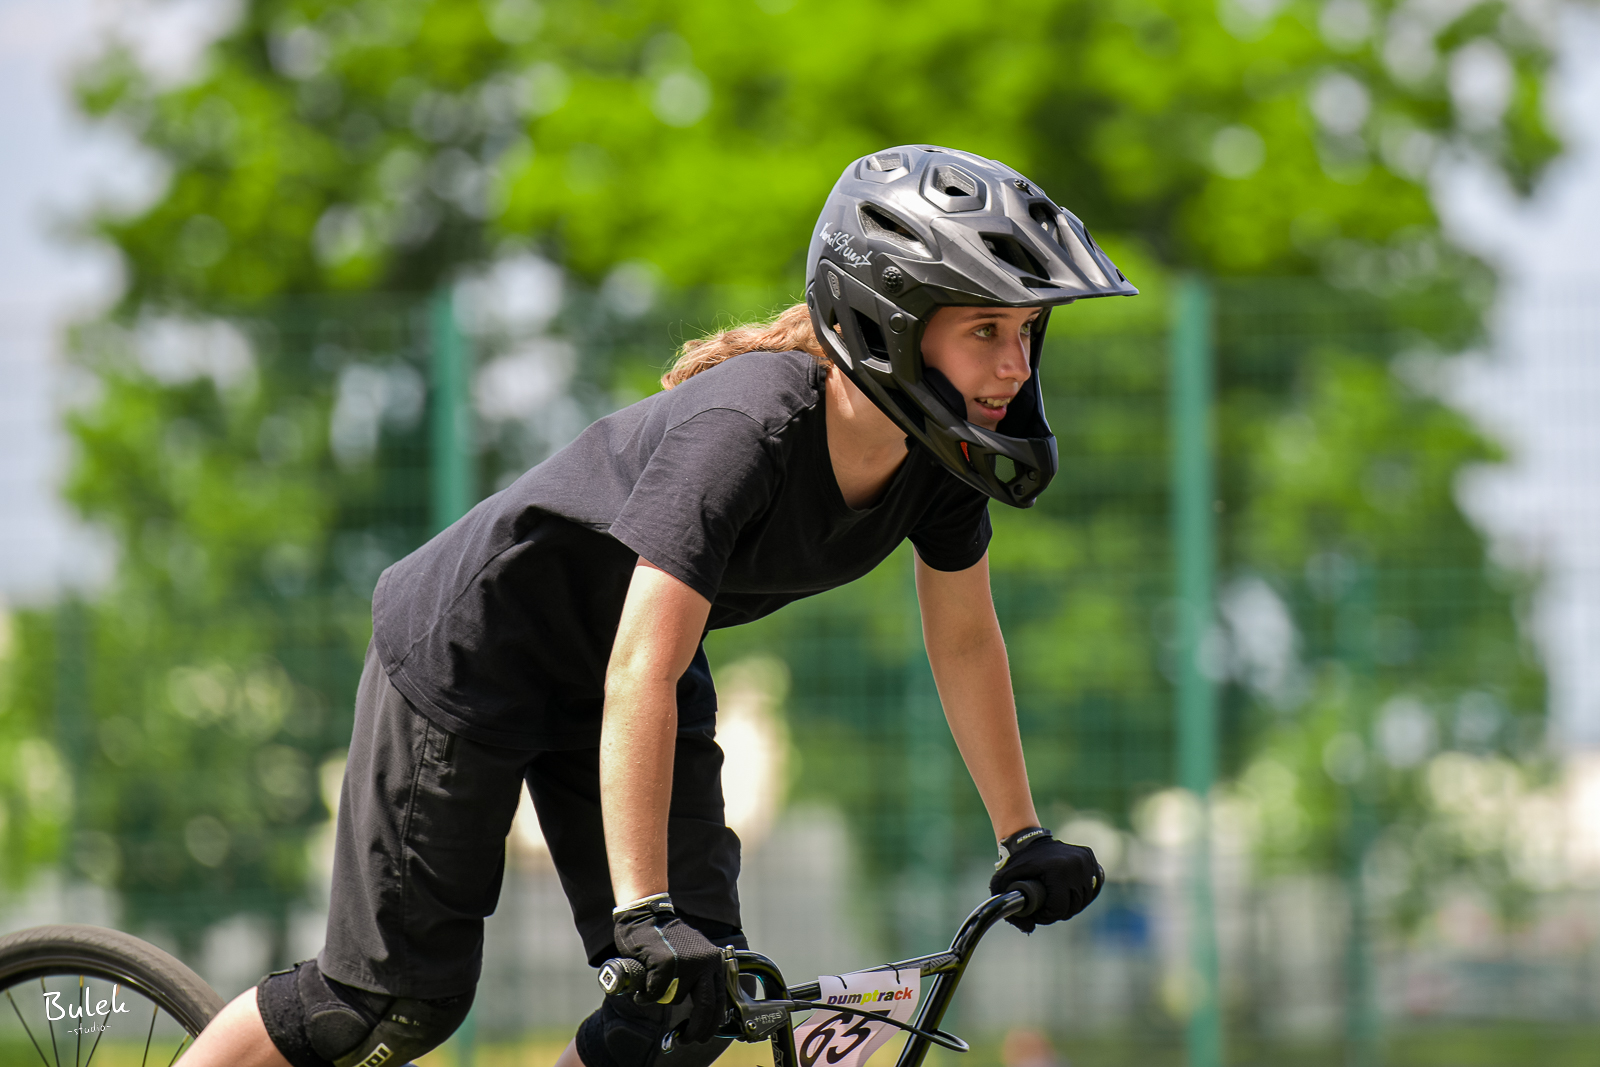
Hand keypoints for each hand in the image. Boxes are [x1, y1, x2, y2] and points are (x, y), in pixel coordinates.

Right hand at [611, 895, 726, 1042]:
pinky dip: (646, 995)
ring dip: (662, 998)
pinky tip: (643, 986)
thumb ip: (701, 976)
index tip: (704, 1035)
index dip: (713, 1021)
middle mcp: (705, 961)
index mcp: (714, 961)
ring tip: (653, 987)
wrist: (647, 915)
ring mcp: (686, 962)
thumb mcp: (695, 955)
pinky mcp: (666, 964)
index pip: (720, 998)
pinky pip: (655, 992)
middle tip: (686, 1038)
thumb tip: (704, 1010)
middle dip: (696, 1027)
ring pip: (675, 998)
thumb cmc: (667, 939)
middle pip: (705, 1005)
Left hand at [989, 827, 1102, 932]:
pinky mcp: (1090, 858)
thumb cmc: (1016, 862)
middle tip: (1047, 908)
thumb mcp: (1003, 880)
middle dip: (1059, 912)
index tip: (1038, 912)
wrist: (1028, 838)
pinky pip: (1093, 887)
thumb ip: (1007, 905)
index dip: (1047, 916)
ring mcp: (1086, 861)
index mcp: (1058, 870)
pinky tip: (1069, 893)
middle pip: (1073, 905)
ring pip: (1084, 899)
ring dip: (1071, 904)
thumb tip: (1029, 928)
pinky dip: (1082, 894)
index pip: (1059, 908)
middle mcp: (1077, 864)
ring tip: (1057, 901)